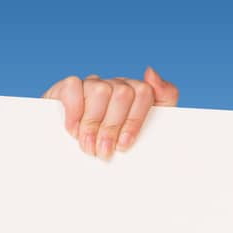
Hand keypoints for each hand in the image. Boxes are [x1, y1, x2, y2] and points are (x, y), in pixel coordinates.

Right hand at [41, 66, 178, 159]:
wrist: (77, 161)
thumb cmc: (114, 147)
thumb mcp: (146, 132)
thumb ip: (163, 98)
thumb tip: (150, 71)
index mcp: (136, 93)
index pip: (144, 93)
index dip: (134, 121)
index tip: (124, 144)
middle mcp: (115, 85)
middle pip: (122, 94)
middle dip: (112, 127)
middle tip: (103, 151)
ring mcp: (92, 85)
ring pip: (100, 91)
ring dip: (92, 124)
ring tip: (88, 146)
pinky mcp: (68, 88)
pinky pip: (74, 87)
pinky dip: (74, 111)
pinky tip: (73, 129)